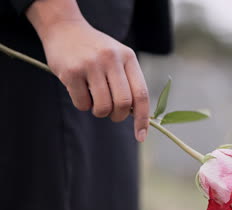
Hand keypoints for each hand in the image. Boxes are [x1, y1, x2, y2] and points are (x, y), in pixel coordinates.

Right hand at [26, 0, 148, 141]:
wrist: (65, 28)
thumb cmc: (96, 50)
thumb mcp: (118, 57)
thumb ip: (128, 81)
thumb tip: (136, 116)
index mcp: (128, 57)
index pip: (141, 94)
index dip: (143, 119)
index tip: (141, 136)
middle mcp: (112, 59)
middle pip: (123, 104)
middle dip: (118, 116)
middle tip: (112, 114)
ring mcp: (91, 65)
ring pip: (103, 107)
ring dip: (100, 112)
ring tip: (95, 102)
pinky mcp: (71, 72)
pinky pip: (82, 104)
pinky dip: (83, 105)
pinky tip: (79, 91)